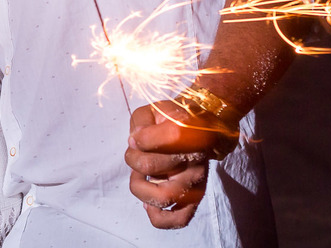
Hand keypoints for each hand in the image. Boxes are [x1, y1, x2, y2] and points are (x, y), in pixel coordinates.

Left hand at [125, 101, 236, 228]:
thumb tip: (136, 141)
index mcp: (189, 132)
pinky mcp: (195, 198)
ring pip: (162, 196)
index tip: (137, 136)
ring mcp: (196, 181)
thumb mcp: (152, 111)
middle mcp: (196, 158)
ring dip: (140, 187)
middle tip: (136, 154)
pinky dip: (159, 216)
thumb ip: (141, 122)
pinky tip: (148, 203)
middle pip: (151, 165)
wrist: (196, 130)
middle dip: (134, 159)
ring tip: (140, 177)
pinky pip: (180, 219)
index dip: (141, 137)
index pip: (167, 136)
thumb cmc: (168, 122)